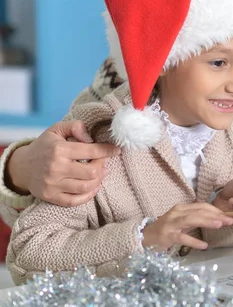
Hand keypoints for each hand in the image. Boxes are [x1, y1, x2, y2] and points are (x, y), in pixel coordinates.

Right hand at [5, 120, 120, 206]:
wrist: (21, 166)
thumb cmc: (44, 146)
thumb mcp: (56, 129)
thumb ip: (75, 126)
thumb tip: (90, 137)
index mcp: (59, 150)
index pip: (92, 151)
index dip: (108, 150)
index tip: (116, 149)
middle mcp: (56, 168)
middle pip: (92, 172)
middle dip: (103, 166)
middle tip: (103, 162)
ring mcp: (52, 184)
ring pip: (86, 187)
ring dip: (99, 180)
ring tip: (100, 173)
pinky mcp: (50, 196)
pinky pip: (75, 201)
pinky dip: (89, 195)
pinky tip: (93, 186)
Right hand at [141, 203, 232, 250]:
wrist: (143, 237)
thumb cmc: (165, 230)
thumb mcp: (180, 221)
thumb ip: (194, 218)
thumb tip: (215, 219)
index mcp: (181, 208)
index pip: (201, 206)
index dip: (215, 210)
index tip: (228, 215)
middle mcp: (176, 213)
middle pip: (199, 211)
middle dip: (215, 215)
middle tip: (229, 220)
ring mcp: (171, 224)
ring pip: (191, 220)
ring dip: (207, 221)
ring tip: (219, 225)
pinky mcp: (167, 236)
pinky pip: (182, 238)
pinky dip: (194, 241)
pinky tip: (204, 245)